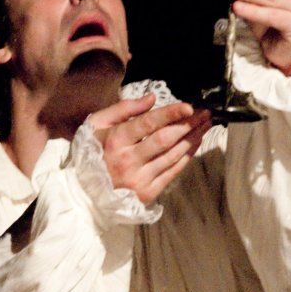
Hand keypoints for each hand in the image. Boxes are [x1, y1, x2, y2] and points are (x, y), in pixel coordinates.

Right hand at [88, 93, 211, 204]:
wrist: (85, 193)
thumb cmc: (91, 153)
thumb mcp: (97, 125)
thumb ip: (124, 109)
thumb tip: (152, 98)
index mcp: (116, 140)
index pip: (148, 124)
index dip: (170, 114)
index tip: (189, 106)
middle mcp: (129, 160)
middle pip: (166, 139)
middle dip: (189, 125)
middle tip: (205, 113)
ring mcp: (139, 179)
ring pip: (173, 155)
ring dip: (192, 139)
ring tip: (205, 126)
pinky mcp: (148, 193)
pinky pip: (172, 172)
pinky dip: (186, 157)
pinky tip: (195, 144)